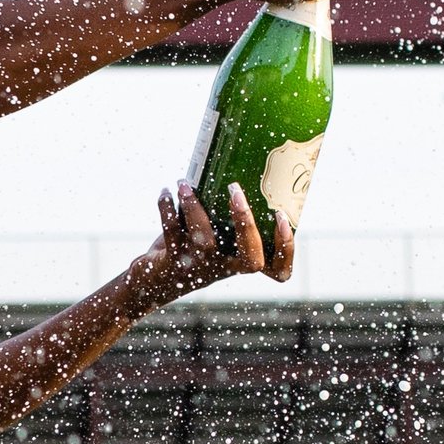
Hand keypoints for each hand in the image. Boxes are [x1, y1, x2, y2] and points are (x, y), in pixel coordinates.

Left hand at [149, 178, 293, 295]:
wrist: (158, 280)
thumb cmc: (194, 250)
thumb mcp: (214, 235)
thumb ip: (226, 215)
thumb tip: (231, 164)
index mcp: (240, 260)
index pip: (278, 270)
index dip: (286, 248)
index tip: (281, 215)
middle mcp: (225, 267)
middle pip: (251, 260)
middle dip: (246, 223)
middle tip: (236, 190)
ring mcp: (201, 267)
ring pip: (205, 240)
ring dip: (194, 206)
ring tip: (185, 184)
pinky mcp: (175, 261)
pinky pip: (172, 232)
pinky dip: (167, 208)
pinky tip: (166, 192)